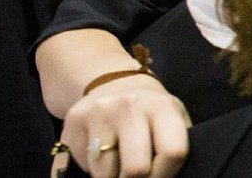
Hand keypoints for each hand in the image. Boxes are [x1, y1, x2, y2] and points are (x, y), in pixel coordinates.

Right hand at [56, 74, 190, 176]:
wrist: (113, 83)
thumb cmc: (149, 112)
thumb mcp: (172, 120)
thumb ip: (174, 145)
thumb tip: (177, 176)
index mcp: (163, 107)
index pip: (172, 152)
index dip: (166, 174)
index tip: (160, 177)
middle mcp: (131, 106)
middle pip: (136, 169)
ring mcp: (100, 112)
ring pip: (106, 173)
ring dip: (113, 177)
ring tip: (119, 163)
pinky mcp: (74, 122)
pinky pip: (85, 165)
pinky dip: (95, 170)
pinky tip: (102, 155)